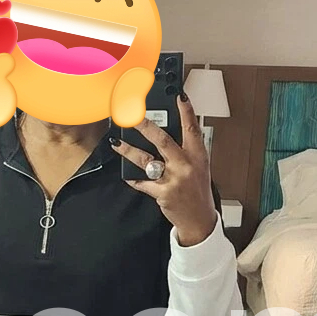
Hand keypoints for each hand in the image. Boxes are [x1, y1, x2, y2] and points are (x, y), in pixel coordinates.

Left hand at [111, 94, 217, 246]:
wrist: (199, 220)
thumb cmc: (197, 191)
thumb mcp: (199, 168)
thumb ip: (186, 151)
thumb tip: (167, 133)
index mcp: (198, 156)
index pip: (192, 128)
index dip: (186, 111)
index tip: (178, 95)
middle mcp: (186, 165)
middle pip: (163, 140)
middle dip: (145, 126)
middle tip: (132, 115)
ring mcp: (174, 179)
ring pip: (147, 160)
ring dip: (129, 150)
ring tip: (117, 142)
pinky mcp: (163, 193)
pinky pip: (142, 182)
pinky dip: (133, 178)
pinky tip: (125, 173)